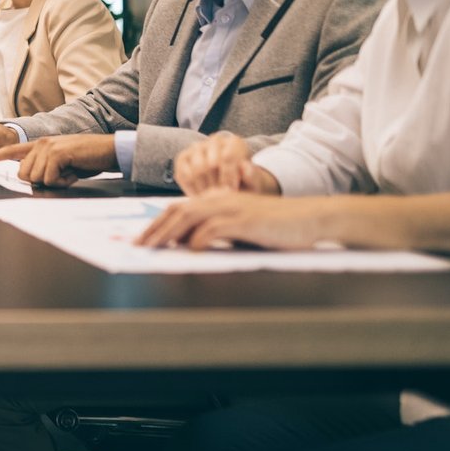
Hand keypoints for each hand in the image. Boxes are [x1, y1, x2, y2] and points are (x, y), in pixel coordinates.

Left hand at [0, 134, 116, 186]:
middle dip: (42, 181)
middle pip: (24, 174)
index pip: (11, 150)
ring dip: (55, 181)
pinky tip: (73, 172)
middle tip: (62, 174)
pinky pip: (49, 178)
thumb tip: (34, 179)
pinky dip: (62, 181)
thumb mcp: (62, 164)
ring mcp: (48, 147)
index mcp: (39, 145)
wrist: (107, 150)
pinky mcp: (57, 154)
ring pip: (36, 178)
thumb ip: (44, 167)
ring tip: (69, 171)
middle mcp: (40, 143)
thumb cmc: (86, 159)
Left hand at [136, 192, 326, 249]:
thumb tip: (190, 245)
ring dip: (168, 233)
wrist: (311, 218)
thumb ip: (217, 232)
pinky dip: (199, 239)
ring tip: (153, 248)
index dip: (157, 224)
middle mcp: (220, 200)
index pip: (178, 210)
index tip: (141, 240)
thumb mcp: (241, 228)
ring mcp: (232, 208)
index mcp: (217, 200)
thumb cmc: (277, 227)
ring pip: (189, 217)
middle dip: (154, 229)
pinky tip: (191, 250)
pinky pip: (215, 228)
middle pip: (177, 212)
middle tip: (137, 246)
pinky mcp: (246, 220)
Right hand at [174, 131, 279, 195]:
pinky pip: (182, 174)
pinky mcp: (183, 158)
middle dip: (215, 185)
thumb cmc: (245, 184)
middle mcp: (214, 141)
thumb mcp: (254, 183)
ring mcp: (196, 148)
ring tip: (210, 199)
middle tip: (219, 198)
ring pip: (195, 169)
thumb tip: (245, 167)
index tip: (231, 192)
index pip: (227, 157)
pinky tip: (199, 197)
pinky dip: (190, 188)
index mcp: (235, 142)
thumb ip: (253, 177)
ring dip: (203, 188)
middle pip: (209, 164)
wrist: (233, 185)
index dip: (229, 177)